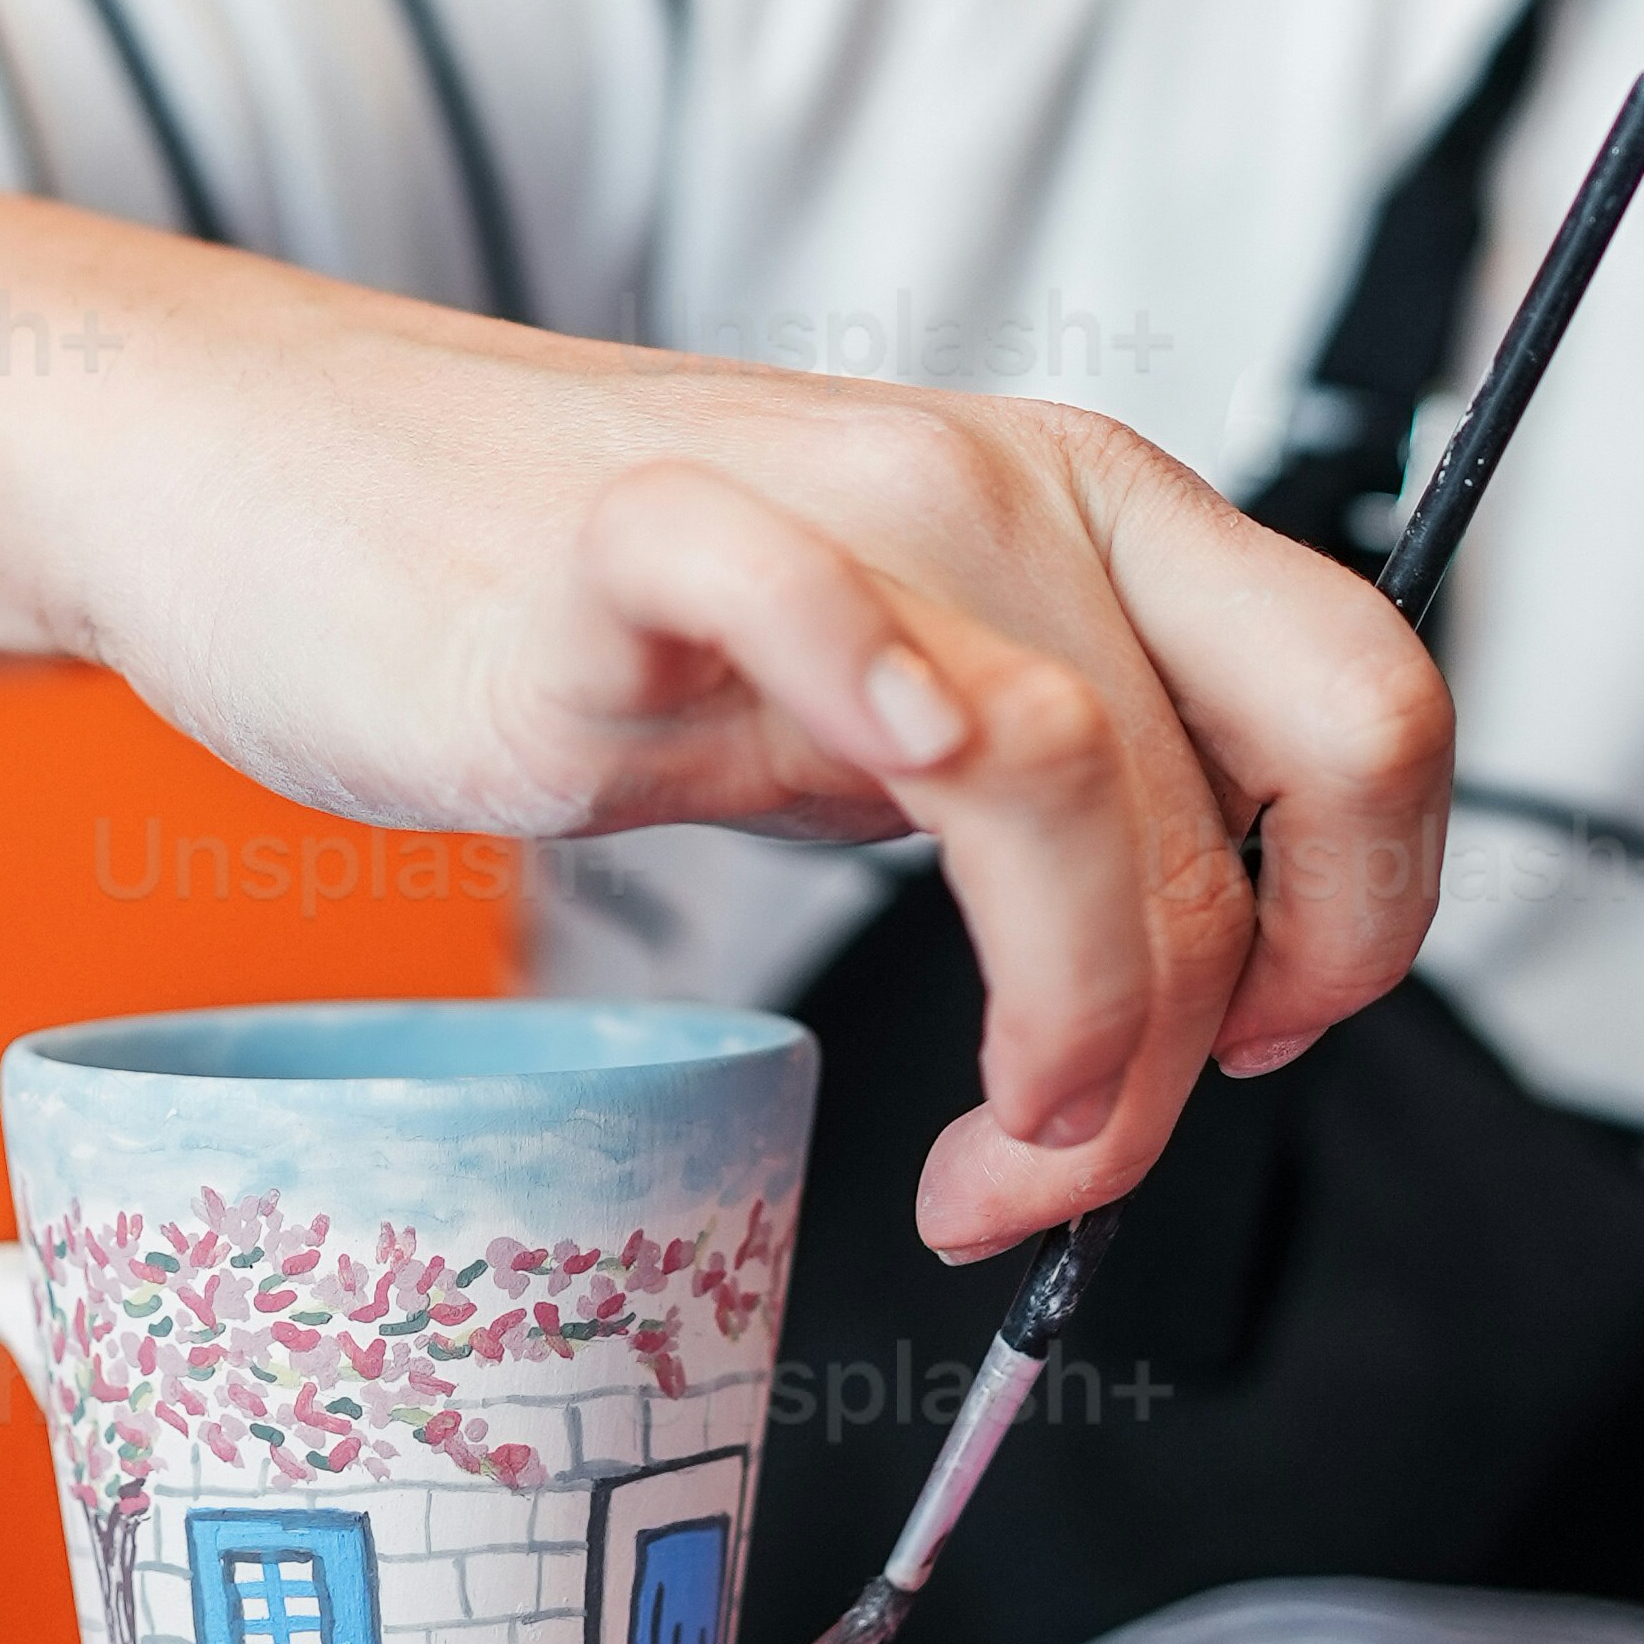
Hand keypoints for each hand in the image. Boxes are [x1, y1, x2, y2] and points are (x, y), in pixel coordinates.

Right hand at [68, 293, 1451, 1264]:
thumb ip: (1037, 821)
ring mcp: (817, 497)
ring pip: (1064, 760)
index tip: (1249, 1053)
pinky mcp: (622, 543)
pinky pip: (798, 591)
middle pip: (1225, 793)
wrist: (277, 471)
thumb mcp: (874, 704)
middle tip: (1050, 1172)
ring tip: (973, 1163)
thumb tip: (1177, 1022)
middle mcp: (998, 485)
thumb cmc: (585, 613)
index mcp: (1092, 512)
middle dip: (1182, 1050)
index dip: (1362, 918)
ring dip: (1069, 1017)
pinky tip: (871, 785)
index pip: (1366, 705)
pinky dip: (872, 690)